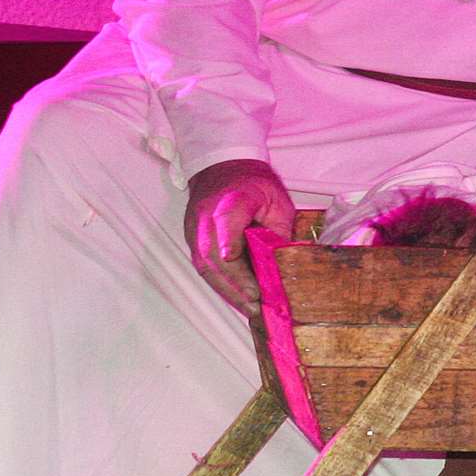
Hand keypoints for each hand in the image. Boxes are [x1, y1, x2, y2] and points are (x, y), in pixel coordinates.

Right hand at [184, 158, 293, 317]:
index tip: (245, 276)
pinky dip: (220, 284)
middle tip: (256, 305)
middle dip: (235, 285)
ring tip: (248, 308)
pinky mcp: (192, 238)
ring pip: (204, 266)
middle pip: (213, 256)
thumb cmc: (251, 181)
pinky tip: (236, 297)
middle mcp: (206, 215)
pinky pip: (203, 265)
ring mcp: (195, 228)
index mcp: (231, 199)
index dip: (232, 251)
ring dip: (227, 291)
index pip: (226, 226)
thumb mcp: (277, 199)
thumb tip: (283, 263)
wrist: (223, 166)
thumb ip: (279, 230)